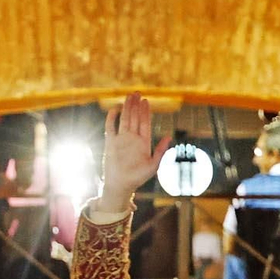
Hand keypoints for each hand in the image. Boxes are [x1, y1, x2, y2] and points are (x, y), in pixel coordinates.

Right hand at [96, 93, 171, 210]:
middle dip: (135, 106)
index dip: (145, 112)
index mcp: (143, 142)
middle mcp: (132, 139)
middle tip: (137, 93)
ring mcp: (121, 140)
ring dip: (126, 108)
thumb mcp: (153, 165)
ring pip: (124, 120)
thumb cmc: (138, 178)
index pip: (145, 123)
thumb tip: (169, 137)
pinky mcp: (110, 143)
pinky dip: (111, 118)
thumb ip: (161, 151)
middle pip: (134, 118)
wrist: (121, 185)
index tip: (146, 101)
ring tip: (128, 97)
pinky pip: (110, 128)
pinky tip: (114, 109)